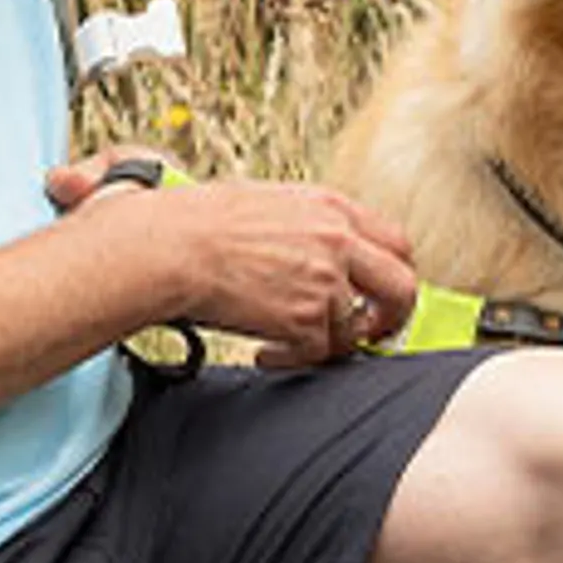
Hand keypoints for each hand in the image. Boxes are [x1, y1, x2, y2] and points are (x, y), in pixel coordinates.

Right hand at [46, 153, 415, 364]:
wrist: (159, 248)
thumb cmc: (185, 220)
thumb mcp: (252, 201)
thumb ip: (291, 221)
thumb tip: (308, 246)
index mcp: (328, 205)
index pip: (393, 241)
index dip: (388, 274)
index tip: (372, 294)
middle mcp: (336, 239)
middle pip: (403, 285)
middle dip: (391, 317)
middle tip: (365, 332)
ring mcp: (324, 280)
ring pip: (356, 328)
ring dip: (325, 344)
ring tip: (287, 345)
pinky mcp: (305, 318)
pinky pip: (320, 354)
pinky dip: (293, 361)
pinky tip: (264, 354)